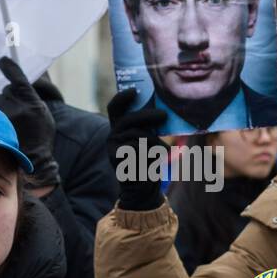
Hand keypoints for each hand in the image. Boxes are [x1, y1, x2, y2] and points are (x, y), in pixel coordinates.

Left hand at [0, 56, 58, 188]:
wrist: (34, 157)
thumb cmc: (40, 135)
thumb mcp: (43, 114)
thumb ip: (31, 99)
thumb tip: (16, 87)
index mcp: (33, 104)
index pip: (19, 80)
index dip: (10, 68)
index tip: (3, 59)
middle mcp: (18, 107)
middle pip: (7, 91)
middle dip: (11, 97)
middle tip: (20, 110)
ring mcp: (5, 116)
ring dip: (4, 107)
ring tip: (14, 121)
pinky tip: (7, 125)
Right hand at [107, 88, 166, 210]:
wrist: (143, 187)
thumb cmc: (149, 161)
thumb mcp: (151, 140)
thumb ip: (151, 127)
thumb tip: (164, 111)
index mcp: (120, 127)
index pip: (115, 108)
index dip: (123, 97)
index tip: (135, 90)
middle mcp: (113, 134)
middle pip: (128, 118)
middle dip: (147, 115)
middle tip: (164, 115)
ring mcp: (112, 146)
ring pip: (138, 135)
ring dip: (155, 142)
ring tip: (163, 151)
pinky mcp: (115, 158)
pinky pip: (137, 149)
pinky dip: (150, 154)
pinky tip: (154, 161)